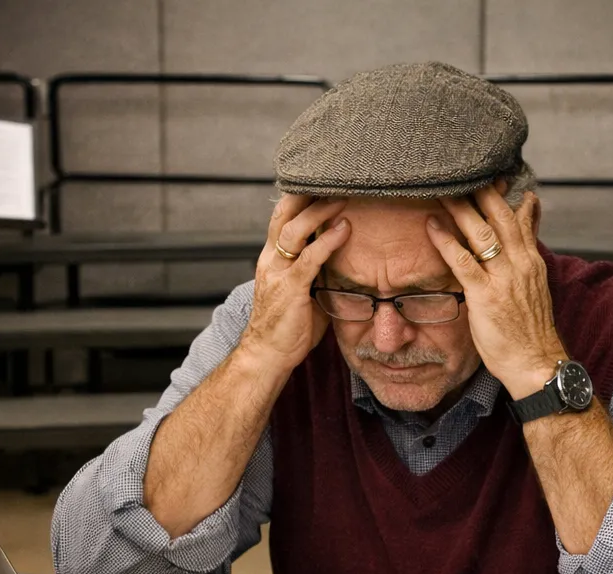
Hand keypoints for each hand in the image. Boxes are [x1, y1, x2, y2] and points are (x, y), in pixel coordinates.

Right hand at [242, 195, 350, 369]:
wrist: (267, 355)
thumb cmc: (287, 328)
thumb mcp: (303, 293)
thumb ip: (316, 274)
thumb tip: (341, 263)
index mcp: (272, 258)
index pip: (282, 218)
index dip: (299, 197)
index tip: (323, 183)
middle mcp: (271, 259)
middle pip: (285, 214)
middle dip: (308, 193)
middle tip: (336, 179)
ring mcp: (279, 272)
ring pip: (296, 229)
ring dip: (321, 211)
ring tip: (344, 197)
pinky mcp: (290, 288)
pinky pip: (310, 257)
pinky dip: (329, 240)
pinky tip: (345, 230)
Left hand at [426, 187, 566, 398]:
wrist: (536, 363)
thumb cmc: (529, 329)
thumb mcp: (534, 283)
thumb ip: (527, 247)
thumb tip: (530, 211)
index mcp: (531, 260)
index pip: (516, 216)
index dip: (497, 193)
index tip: (482, 174)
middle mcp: (520, 263)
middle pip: (498, 216)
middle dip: (477, 191)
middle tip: (454, 171)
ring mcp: (504, 279)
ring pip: (480, 233)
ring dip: (458, 208)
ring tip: (438, 189)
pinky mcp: (486, 296)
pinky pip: (464, 262)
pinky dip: (446, 241)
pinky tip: (432, 226)